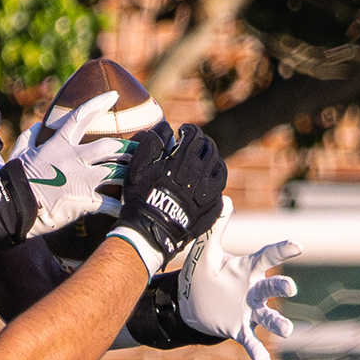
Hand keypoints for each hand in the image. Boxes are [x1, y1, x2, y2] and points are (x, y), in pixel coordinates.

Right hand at [17, 87, 148, 236]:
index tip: (114, 95)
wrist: (13, 206)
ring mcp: (82, 179)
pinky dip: (119, 205)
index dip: (98, 104)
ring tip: (140, 177)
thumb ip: (29, 137)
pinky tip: (127, 208)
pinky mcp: (84, 201)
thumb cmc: (15, 180)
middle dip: (127, 149)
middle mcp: (74, 158)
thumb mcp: (19, 153)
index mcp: (58, 144)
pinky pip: (109, 203)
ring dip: (129, 174)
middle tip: (139, 150)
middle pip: (110, 147)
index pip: (81, 117)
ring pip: (116, 172)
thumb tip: (37, 126)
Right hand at [111, 123, 226, 273]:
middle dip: (203, 143)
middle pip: (211, 150)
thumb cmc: (141, 198)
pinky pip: (220, 191)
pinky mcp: (211, 209)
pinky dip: (214, 183)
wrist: (149, 232)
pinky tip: (206, 184)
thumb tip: (165, 127)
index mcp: (185, 160)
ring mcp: (209, 192)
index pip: (195, 135)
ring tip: (205, 162)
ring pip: (220, 169)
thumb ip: (152, 142)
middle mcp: (202, 174)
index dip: (189, 130)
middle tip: (195, 144)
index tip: (182, 132)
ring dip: (213, 161)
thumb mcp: (138, 166)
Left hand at [177, 199, 300, 359]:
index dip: (282, 251)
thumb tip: (224, 199)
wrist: (191, 303)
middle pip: (271, 288)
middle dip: (281, 288)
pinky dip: (257, 351)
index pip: (268, 257)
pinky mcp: (239, 328)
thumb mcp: (207, 251)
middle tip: (290, 289)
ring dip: (278, 322)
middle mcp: (253, 290)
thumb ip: (216, 228)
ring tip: (288, 330)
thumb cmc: (204, 274)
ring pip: (268, 316)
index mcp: (248, 269)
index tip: (297, 245)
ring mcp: (249, 311)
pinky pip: (250, 340)